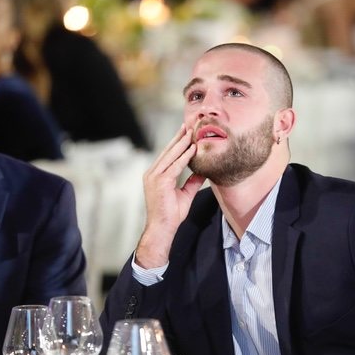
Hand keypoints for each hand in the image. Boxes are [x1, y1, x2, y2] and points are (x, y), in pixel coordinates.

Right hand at [135, 125, 205, 268]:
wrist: (162, 228)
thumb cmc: (171, 214)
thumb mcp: (185, 195)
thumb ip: (192, 182)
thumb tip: (202, 173)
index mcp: (155, 175)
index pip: (167, 155)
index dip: (177, 143)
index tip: (185, 133)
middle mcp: (152, 173)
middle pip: (167, 151)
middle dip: (179, 138)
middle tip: (188, 125)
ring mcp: (154, 177)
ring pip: (171, 156)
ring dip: (182, 143)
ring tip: (191, 132)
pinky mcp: (160, 182)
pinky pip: (175, 166)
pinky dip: (184, 157)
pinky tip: (192, 149)